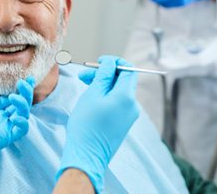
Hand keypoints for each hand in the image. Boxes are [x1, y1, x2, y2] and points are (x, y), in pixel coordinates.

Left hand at [0, 75, 34, 180]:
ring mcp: (1, 128)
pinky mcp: (1, 138)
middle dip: (25, 93)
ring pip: (23, 116)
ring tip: (14, 97)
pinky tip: (15, 115)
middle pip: (20, 105)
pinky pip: (20, 131)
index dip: (20, 88)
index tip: (26, 78)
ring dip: (23, 105)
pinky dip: (23, 123)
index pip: (11, 97)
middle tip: (24, 82)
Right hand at [56, 56, 138, 192]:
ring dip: (103, 84)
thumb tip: (110, 63)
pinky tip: (91, 98)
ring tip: (84, 85)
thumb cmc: (86, 125)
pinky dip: (106, 96)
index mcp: (126, 96)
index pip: (128, 69)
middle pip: (122, 80)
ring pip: (118, 91)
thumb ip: (103, 76)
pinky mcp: (123, 123)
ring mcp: (129, 115)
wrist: (87, 155)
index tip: (99, 62)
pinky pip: (117, 102)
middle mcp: (132, 105)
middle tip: (84, 75)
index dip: (114, 62)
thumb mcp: (92, 95)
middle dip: (104, 74)